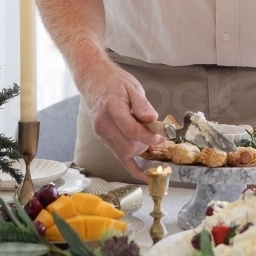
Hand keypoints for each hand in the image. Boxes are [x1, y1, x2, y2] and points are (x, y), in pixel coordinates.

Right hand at [80, 61, 163, 180]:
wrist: (94, 80)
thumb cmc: (114, 81)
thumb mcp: (132, 86)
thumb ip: (142, 104)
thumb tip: (153, 118)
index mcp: (112, 108)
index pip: (131, 130)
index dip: (149, 137)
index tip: (161, 136)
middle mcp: (104, 124)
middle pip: (127, 146)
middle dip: (146, 145)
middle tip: (158, 137)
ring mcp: (102, 133)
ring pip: (122, 153)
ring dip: (140, 152)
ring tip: (150, 141)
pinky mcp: (103, 138)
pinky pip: (117, 157)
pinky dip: (131, 168)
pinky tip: (143, 176)